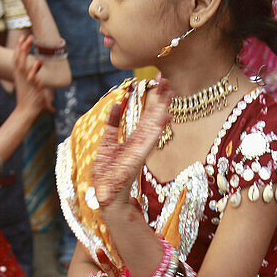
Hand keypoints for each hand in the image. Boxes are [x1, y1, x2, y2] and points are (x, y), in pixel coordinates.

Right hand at [13, 35, 45, 117]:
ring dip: (26, 54)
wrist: (26, 110)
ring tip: (30, 44)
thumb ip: (34, 70)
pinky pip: (32, 78)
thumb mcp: (30, 80)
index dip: (19, 47)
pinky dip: (34, 71)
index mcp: (19, 74)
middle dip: (23, 47)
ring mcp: (26, 81)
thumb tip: (38, 62)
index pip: (17, 58)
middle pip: (19, 58)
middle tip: (28, 36)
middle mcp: (20, 76)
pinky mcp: (32, 88)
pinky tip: (37, 63)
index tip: (23, 36)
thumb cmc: (28, 95)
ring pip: (24, 65)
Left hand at [92, 79, 171, 208]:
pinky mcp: (136, 159)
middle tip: (167, 81)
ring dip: (161, 109)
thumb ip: (112, 124)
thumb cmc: (107, 173)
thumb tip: (116, 103)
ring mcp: (140, 151)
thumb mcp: (107, 143)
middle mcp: (140, 144)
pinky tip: (164, 117)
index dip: (153, 101)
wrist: (107, 195)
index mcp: (135, 140)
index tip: (160, 83)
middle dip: (159, 99)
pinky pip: (147, 141)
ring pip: (152, 125)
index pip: (146, 116)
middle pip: (152, 117)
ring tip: (169, 93)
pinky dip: (156, 129)